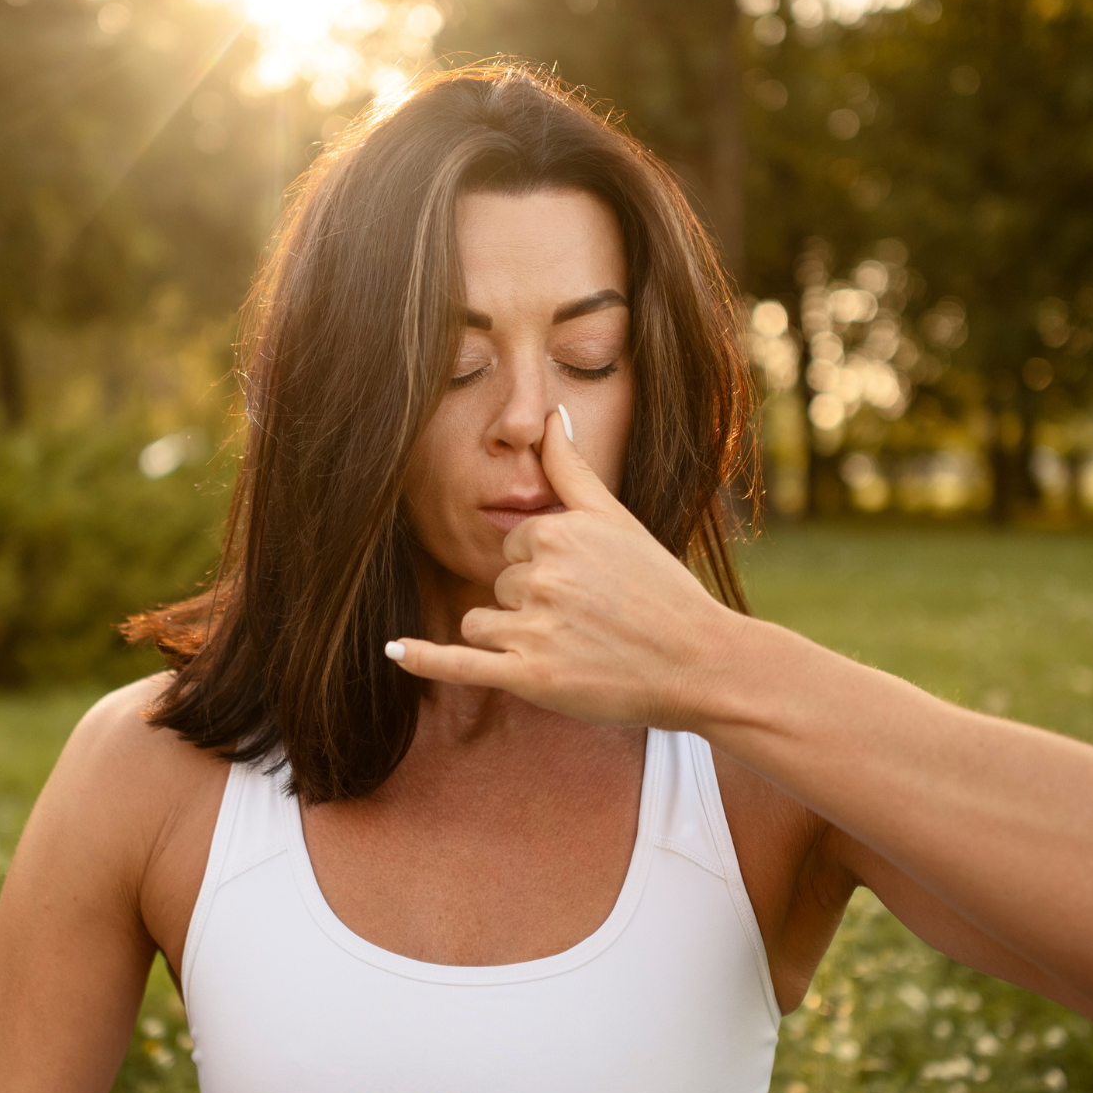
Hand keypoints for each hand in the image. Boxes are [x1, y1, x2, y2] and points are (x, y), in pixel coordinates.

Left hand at [387, 407, 744, 729]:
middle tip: (591, 621)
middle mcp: (540, 576)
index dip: (545, 567)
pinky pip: (459, 664)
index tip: (587, 585)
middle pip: (498, 585)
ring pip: (481, 623)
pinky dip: (424, 658)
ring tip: (571, 649)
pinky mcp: (529, 677)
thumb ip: (573, 469)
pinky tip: (394, 652)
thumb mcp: (618, 519)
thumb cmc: (661, 589)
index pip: (514, 546)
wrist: (698, 661)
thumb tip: (549, 414)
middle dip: (531, 604)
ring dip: (510, 638)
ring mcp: (532, 629)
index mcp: (557, 533)